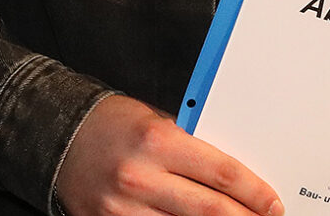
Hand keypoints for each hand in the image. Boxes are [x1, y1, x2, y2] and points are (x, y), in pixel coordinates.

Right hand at [56, 94, 284, 215]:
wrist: (57, 134)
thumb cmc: (113, 123)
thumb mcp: (156, 122)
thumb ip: (190, 148)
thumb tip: (233, 179)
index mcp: (158, 140)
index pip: (222, 172)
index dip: (254, 192)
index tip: (272, 203)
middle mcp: (141, 176)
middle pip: (211, 210)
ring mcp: (124, 208)